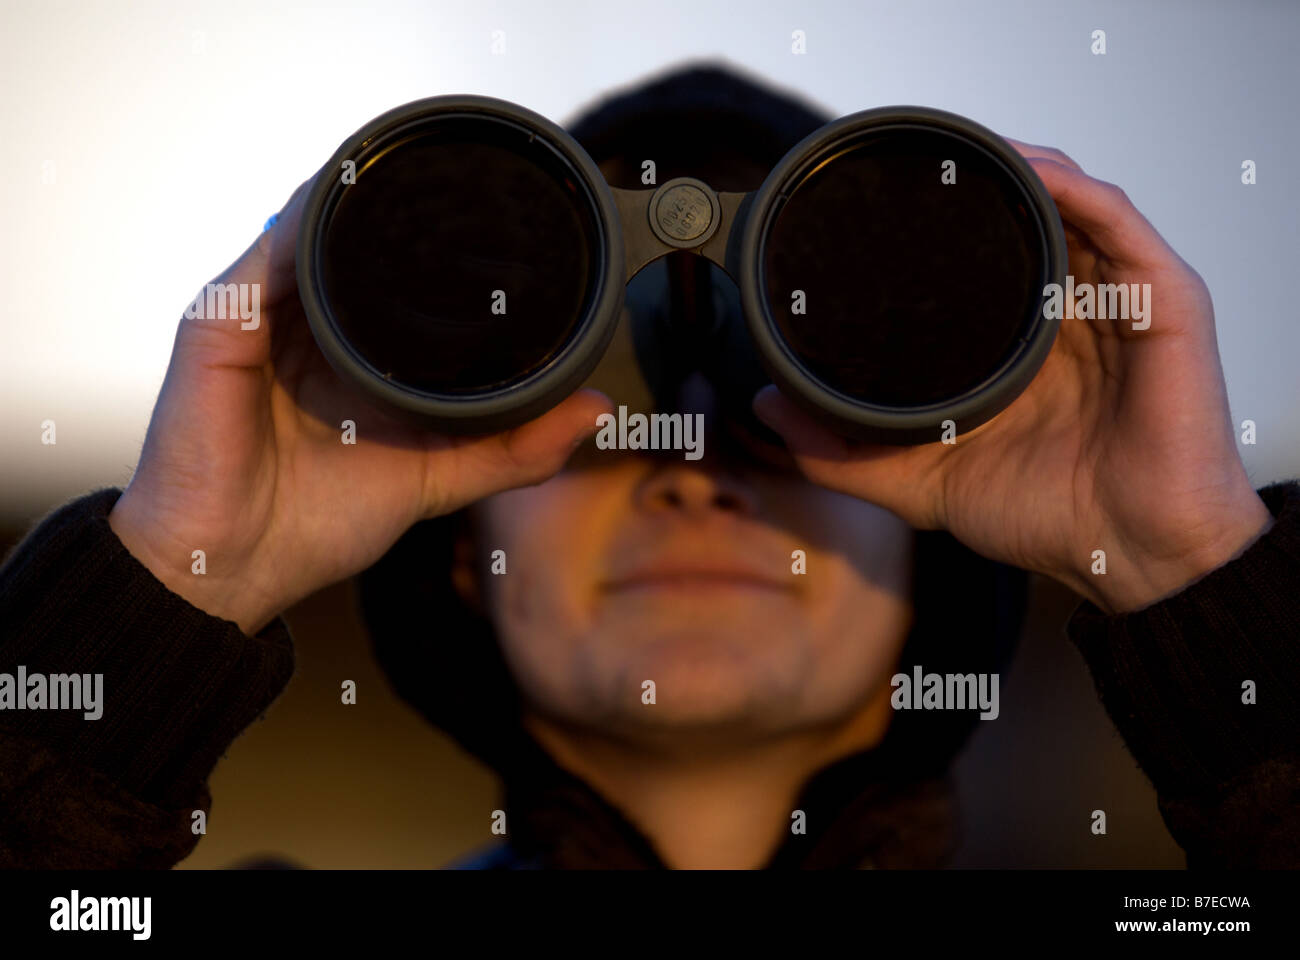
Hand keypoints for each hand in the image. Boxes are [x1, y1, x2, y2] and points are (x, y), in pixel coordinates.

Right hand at [109, 176, 610, 634]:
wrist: (230, 566)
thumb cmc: (315, 524)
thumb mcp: (437, 478)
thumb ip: (513, 447)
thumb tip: (598, 411)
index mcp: (348, 355)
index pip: (399, 279)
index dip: (447, 249)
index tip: (511, 224)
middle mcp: (305, 325)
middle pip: (359, 244)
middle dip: (415, 213)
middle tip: (484, 191)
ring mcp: (260, 318)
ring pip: (317, 231)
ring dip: (368, 201)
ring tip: (430, 177)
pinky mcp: (220, 323)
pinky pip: (269, 256)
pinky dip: (311, 224)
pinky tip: (357, 203)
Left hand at [754, 140, 1271, 613]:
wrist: (1129, 557)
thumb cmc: (1047, 517)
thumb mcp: (922, 481)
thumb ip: (844, 452)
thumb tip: (765, 408)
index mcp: (1019, 339)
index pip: (977, 253)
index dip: (932, 216)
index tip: (871, 193)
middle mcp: (1067, 308)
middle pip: (1021, 214)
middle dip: (971, 178)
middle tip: (907, 162)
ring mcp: (1116, 300)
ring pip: (1068, 201)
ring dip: (1016, 165)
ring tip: (957, 148)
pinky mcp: (1164, 303)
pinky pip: (1121, 224)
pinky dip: (1074, 189)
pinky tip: (1029, 173)